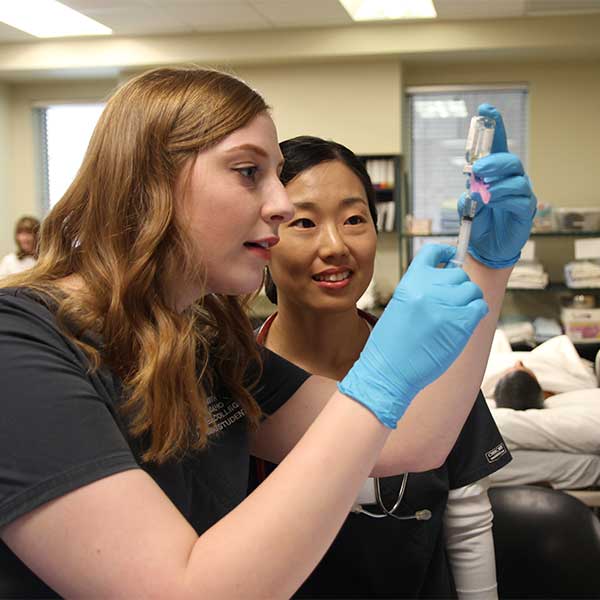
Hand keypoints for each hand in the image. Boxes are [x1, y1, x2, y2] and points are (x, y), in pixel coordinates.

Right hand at [338, 244, 487, 427]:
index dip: (446, 252)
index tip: (451, 256)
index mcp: (410, 282)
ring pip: (472, 290)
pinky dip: (476, 312)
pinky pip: (479, 307)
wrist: (387, 370)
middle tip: (451, 303)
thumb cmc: (390, 344)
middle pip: (458, 274)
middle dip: (458, 286)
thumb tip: (446, 283)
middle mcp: (427, 289)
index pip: (432, 252)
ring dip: (469, 300)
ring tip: (457, 315)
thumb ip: (421, 291)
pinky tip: (465, 322)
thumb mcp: (399, 306)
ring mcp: (445, 306)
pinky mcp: (459, 324)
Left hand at [458, 104, 536, 268]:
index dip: (494, 127)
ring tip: (481, 192)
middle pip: (509, 160)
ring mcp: (520, 193)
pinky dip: (503, 197)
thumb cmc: (479, 222)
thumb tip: (470, 188)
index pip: (497, 146)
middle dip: (493, 161)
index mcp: (495, 173)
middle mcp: (510, 179)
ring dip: (496, 182)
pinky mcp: (525, 209)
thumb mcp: (467, 207)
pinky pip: (519, 197)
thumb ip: (468, 195)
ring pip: (516, 178)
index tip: (485, 109)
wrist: (486, 247)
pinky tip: (491, 201)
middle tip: (477, 169)